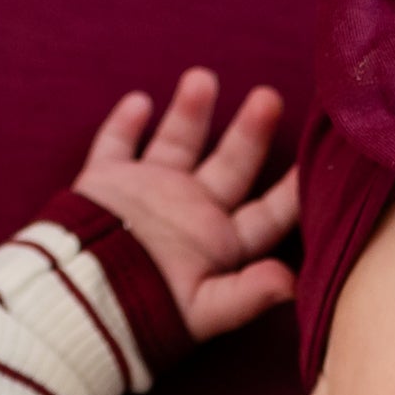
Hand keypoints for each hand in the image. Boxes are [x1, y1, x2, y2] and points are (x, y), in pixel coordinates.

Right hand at [72, 66, 300, 341]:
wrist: (79, 307)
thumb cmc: (148, 316)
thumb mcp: (203, 309)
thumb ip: (247, 295)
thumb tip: (293, 285)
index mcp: (219, 245)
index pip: (266, 215)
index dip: (291, 192)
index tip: (315, 161)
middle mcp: (190, 215)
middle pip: (230, 166)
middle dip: (250, 132)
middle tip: (269, 97)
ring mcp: (148, 196)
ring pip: (178, 144)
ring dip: (192, 112)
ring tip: (204, 78)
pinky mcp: (105, 186)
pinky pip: (115, 145)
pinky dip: (125, 124)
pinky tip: (140, 102)